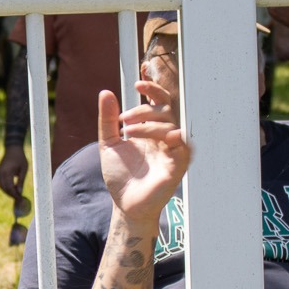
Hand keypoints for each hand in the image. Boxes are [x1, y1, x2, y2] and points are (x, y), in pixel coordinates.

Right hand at [0, 145, 27, 198]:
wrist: (12, 149)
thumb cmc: (20, 158)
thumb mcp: (23, 169)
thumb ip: (21, 181)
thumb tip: (20, 192)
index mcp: (8, 172)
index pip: (10, 187)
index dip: (15, 194)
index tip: (20, 198)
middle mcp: (1, 173)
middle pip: (5, 188)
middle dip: (11, 194)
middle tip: (19, 198)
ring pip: (1, 187)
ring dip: (8, 192)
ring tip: (16, 193)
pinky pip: (0, 183)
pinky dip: (5, 187)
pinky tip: (12, 188)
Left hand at [98, 82, 190, 233]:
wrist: (124, 204)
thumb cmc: (120, 176)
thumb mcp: (108, 143)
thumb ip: (107, 120)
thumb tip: (105, 92)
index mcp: (152, 130)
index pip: (160, 102)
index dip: (154, 90)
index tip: (138, 84)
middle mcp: (165, 138)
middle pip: (167, 110)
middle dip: (146, 108)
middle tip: (124, 119)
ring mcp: (173, 151)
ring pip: (172, 125)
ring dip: (149, 124)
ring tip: (127, 132)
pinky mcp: (178, 166)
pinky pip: (183, 146)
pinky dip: (173, 138)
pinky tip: (161, 138)